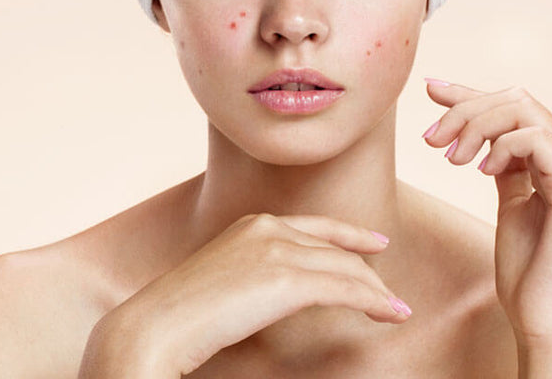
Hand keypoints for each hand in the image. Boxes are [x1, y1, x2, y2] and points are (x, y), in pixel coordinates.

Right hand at [79, 214, 409, 377]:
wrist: (156, 326)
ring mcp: (279, 251)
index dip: (350, 234)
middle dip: (368, 271)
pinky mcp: (288, 280)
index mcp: (250, 225)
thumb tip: (270, 293)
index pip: (315, 226)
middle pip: (336, 249)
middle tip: (390, 294)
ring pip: (346, 268)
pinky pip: (345, 289)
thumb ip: (251, 275)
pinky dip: (374, 301)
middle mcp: (268, 228)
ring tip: (395, 310)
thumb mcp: (221, 281)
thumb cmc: (180, 316)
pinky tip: (389, 314)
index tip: (376, 244)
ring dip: (376, 291)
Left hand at [422, 80, 551, 352]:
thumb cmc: (527, 267)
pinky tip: (481, 172)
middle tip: (431, 140)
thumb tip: (474, 129)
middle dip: (464, 110)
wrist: (543, 315)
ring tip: (452, 159)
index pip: (514, 104)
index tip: (429, 88)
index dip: (470, 92)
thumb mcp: (509, 202)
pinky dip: (502, 147)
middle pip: (516, 99)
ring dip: (475, 126)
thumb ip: (501, 164)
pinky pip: (536, 140)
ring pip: (523, 110)